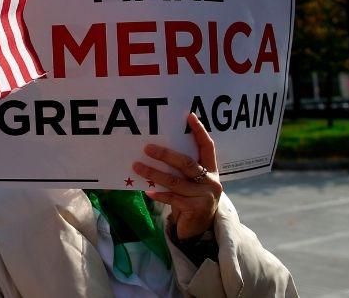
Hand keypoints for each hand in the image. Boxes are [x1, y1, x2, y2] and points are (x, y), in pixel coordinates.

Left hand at [132, 112, 222, 240]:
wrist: (199, 231)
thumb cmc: (190, 200)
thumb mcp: (191, 183)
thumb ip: (182, 170)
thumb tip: (155, 150)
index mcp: (211, 170)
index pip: (208, 147)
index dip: (199, 131)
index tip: (189, 116)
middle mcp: (211, 181)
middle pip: (187, 163)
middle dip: (166, 154)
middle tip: (147, 148)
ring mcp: (205, 196)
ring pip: (176, 181)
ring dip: (154, 173)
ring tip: (137, 167)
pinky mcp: (196, 209)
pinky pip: (173, 198)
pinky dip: (159, 194)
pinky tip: (147, 191)